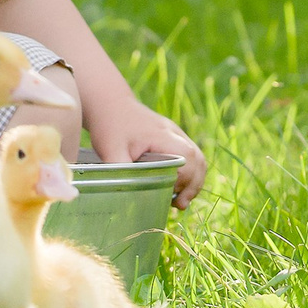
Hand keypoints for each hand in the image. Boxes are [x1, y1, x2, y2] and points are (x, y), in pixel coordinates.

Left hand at [89, 103, 205, 209]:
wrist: (109, 103)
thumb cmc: (110, 126)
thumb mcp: (110, 150)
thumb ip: (121, 173)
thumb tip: (128, 199)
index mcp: (162, 136)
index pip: (187, 158)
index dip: (184, 179)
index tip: (171, 194)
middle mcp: (173, 133)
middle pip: (198, 159)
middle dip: (193, 184)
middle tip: (180, 204)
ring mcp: (175, 133)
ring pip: (197, 158)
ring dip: (194, 180)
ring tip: (180, 200)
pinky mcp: (172, 137)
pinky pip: (190, 156)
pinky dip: (189, 173)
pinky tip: (176, 187)